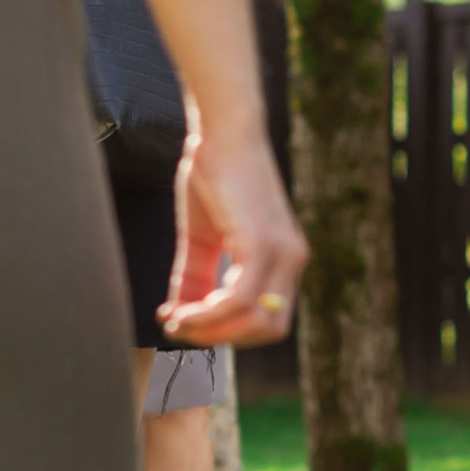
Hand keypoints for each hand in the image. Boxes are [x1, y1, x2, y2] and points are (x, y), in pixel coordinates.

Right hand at [159, 110, 306, 347]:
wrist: (220, 132)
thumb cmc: (212, 177)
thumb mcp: (201, 239)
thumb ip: (195, 279)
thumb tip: (176, 319)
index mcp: (285, 260)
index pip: (269, 322)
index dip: (229, 334)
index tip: (185, 326)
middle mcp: (293, 260)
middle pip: (268, 331)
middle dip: (222, 339)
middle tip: (180, 327)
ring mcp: (283, 253)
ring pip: (256, 322)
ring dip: (211, 331)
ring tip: (176, 319)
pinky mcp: (263, 243)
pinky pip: (240, 300)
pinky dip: (208, 315)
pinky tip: (181, 311)